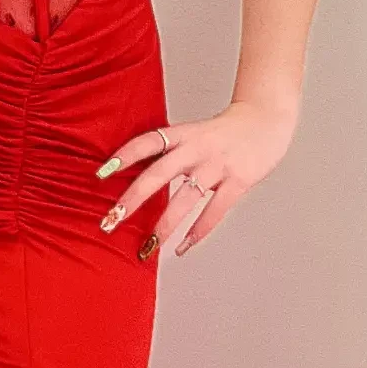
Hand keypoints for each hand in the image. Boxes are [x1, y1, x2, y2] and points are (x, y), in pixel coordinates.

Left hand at [95, 100, 296, 258]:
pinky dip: (198, 232)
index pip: (146, 142)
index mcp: (182, 134)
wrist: (266, 120)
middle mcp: (196, 148)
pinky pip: (215, 211)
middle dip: (133, 199)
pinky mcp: (238, 180)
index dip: (123, 156)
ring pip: (185, 198)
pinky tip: (183, 247)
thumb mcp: (194, 133)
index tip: (100, 174)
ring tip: (148, 246)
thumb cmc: (224, 132)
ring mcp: (217, 165)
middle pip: (158, 174)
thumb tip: (139, 177)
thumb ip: (171, 152)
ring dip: (164, 225)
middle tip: (111, 220)